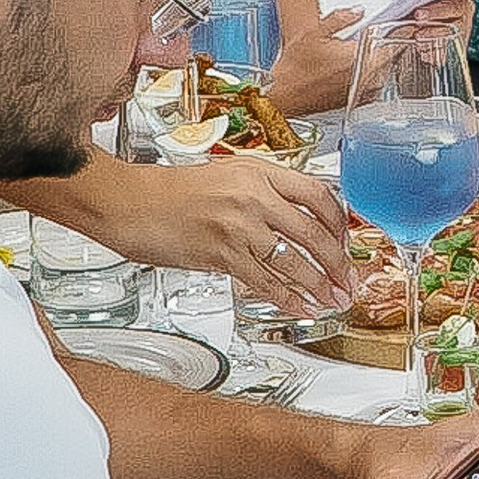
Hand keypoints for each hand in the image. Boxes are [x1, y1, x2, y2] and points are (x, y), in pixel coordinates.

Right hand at [103, 154, 353, 305]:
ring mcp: (238, 225)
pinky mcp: (221, 254)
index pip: (318, 193)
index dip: (338, 222)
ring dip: (319, 284)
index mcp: (259, 171)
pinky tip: (301, 307)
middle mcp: (253, 195)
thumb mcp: (228, 175)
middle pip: (313, 231)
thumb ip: (264, 192)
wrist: (130, 204)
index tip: (345, 240)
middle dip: (338, 261)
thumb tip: (298, 219)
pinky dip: (288, 298)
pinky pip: (265, 281)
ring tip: (332, 298)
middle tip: (348, 278)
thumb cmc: (173, 192)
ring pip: (294, 260)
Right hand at [266, 0, 474, 119]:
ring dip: (394, 55)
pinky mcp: (359, 97)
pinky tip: (372, 60)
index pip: (399, 40)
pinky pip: (378, 80)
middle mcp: (369, 77)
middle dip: (406, 40)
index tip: (418, 17)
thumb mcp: (315, 33)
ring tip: (394, 40)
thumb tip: (359, 10)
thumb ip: (341, 18)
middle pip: (399, 55)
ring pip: (390, 68)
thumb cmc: (294, 69)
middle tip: (412, 24)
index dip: (411, 27)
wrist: (282, 98)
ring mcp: (366, 89)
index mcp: (363, 58)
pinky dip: (380, 69)